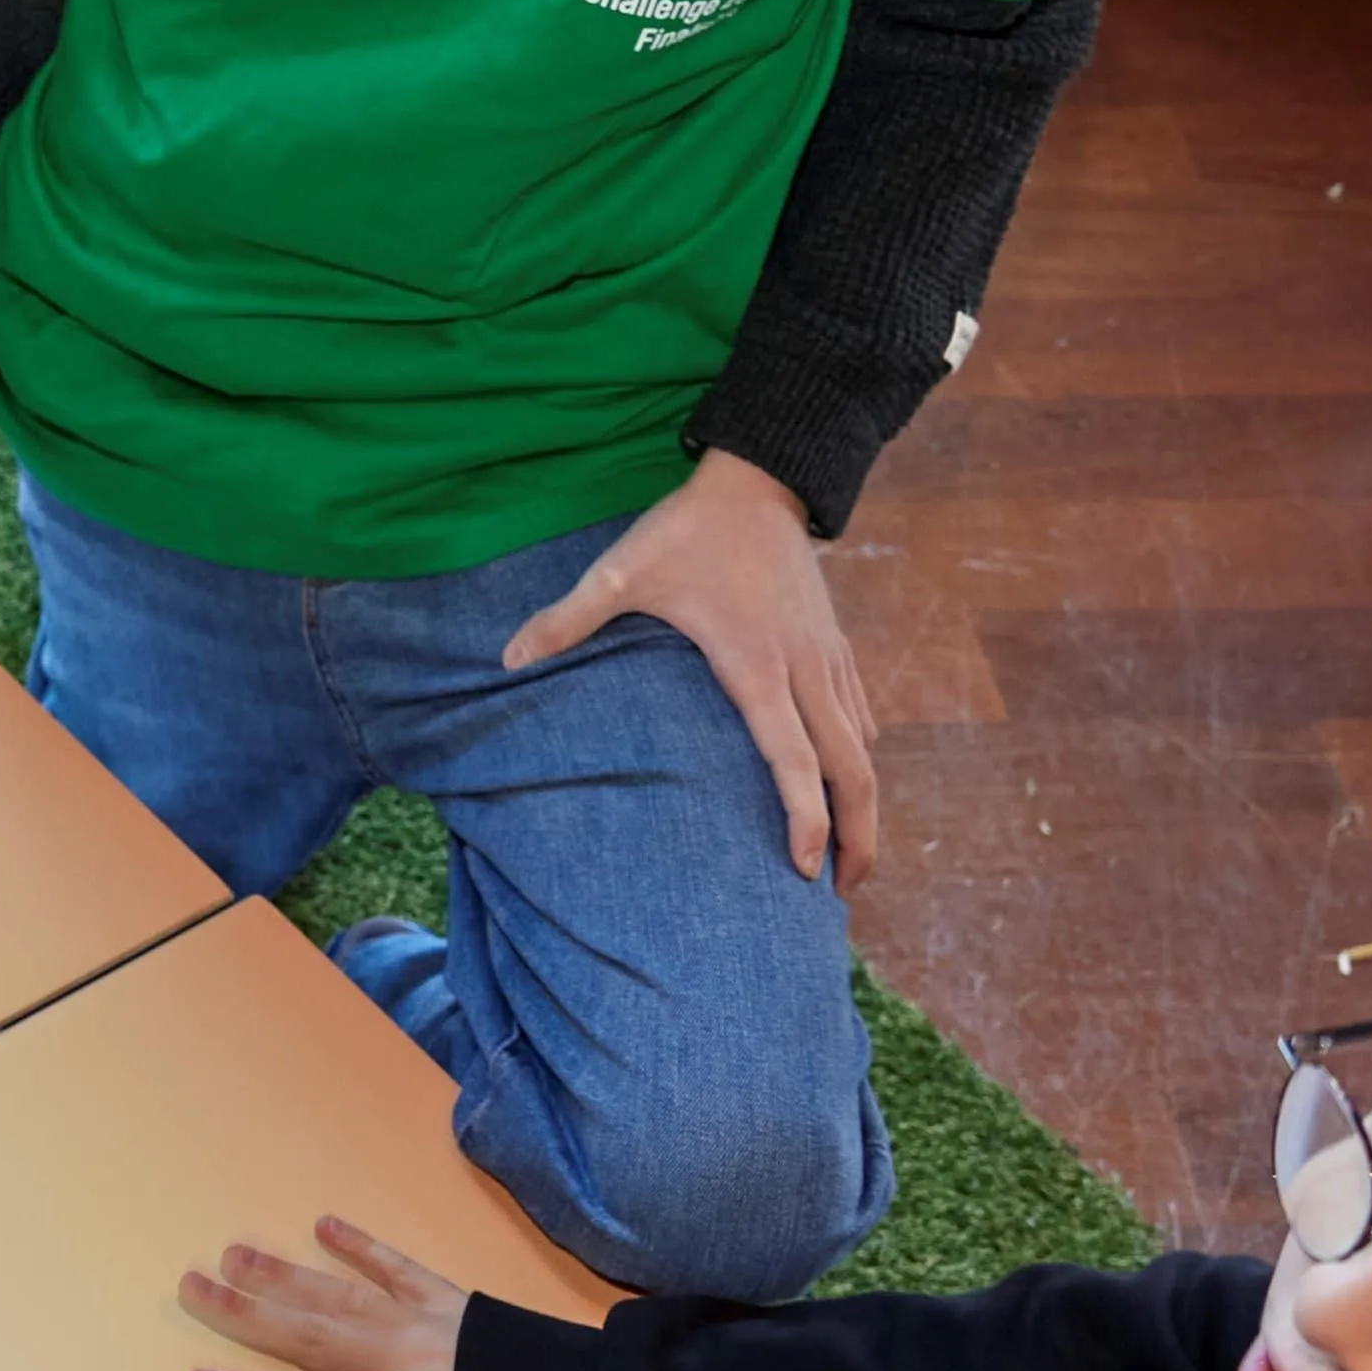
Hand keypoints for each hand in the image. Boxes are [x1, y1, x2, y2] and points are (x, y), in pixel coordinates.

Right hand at [182, 1215, 471, 1370]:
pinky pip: (399, 1268)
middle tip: (191, 1284)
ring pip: (340, 1296)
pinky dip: (362, 1247)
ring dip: (285, 1274)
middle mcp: (399, 1362)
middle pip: (307, 1335)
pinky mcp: (454, 1302)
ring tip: (234, 1252)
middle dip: (245, 1312)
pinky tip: (326, 1224)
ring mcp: (425, 1325)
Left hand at [499, 448, 877, 890]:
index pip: (792, 758)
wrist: (760, 478)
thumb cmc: (688, 530)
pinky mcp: (835, 645)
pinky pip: (862, 716)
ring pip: (864, 747)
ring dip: (864, 804)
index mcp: (755, 666)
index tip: (804, 869)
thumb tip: (507, 660)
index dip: (805, 817)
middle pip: (850, 768)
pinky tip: (851, 784)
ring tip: (851, 857)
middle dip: (856, 834)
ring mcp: (827, 659)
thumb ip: (567, 619)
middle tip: (844, 891)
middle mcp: (804, 671)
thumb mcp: (621, 571)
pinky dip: (861, 759)